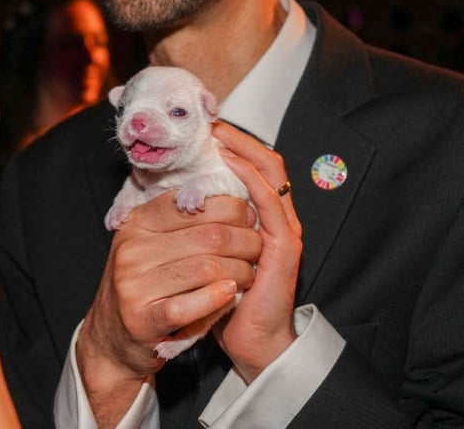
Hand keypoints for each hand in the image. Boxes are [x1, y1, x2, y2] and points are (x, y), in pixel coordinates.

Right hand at [77, 191, 259, 426]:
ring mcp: (134, 285)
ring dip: (239, 271)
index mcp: (137, 223)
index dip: (230, 207)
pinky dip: (218, 298)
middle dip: (245, 241)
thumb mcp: (150, 242)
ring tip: (248, 274)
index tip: (248, 217)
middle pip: (209, 235)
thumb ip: (180, 219)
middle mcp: (132, 249)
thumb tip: (230, 192)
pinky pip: (192, 304)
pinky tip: (230, 294)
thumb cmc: (143, 284)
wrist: (111, 339)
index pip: (192, 202)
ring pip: (208, 268)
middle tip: (257, 249)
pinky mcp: (143, 319)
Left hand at [211, 121, 301, 381]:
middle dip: (240, 139)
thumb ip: (206, 227)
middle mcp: (279, 219)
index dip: (237, 145)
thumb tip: (177, 198)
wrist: (250, 341)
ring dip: (245, 151)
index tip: (209, 129)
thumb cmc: (226, 297)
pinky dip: (251, 178)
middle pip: (268, 163)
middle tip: (214, 123)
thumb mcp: (213, 253)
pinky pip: (270, 203)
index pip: (256, 169)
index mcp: (262, 219)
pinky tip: (231, 164)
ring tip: (220, 135)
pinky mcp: (286, 246)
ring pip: (272, 175)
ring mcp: (285, 231)